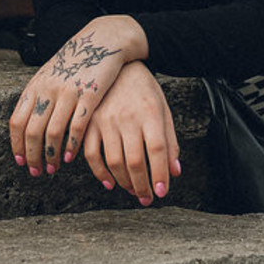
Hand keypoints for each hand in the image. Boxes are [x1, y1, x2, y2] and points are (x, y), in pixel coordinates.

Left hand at [9, 15, 145, 175]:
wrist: (102, 40)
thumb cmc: (75, 62)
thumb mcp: (49, 76)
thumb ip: (38, 98)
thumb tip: (25, 126)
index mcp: (35, 86)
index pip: (17, 122)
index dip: (17, 145)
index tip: (21, 161)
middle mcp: (48, 90)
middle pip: (32, 131)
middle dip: (33, 156)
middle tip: (37, 172)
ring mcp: (68, 92)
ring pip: (53, 132)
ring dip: (50, 155)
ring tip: (53, 168)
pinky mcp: (89, 94)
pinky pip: (77, 125)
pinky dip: (71, 144)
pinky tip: (70, 156)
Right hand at [81, 61, 182, 204]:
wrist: (116, 64)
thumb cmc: (144, 90)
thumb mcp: (162, 109)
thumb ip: (169, 139)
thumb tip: (174, 172)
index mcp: (150, 112)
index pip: (158, 150)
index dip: (160, 174)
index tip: (162, 192)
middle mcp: (127, 117)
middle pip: (136, 160)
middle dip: (143, 186)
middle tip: (148, 199)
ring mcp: (105, 120)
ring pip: (114, 161)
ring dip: (125, 183)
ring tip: (134, 191)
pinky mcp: (88, 123)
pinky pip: (91, 154)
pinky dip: (100, 173)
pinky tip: (110, 183)